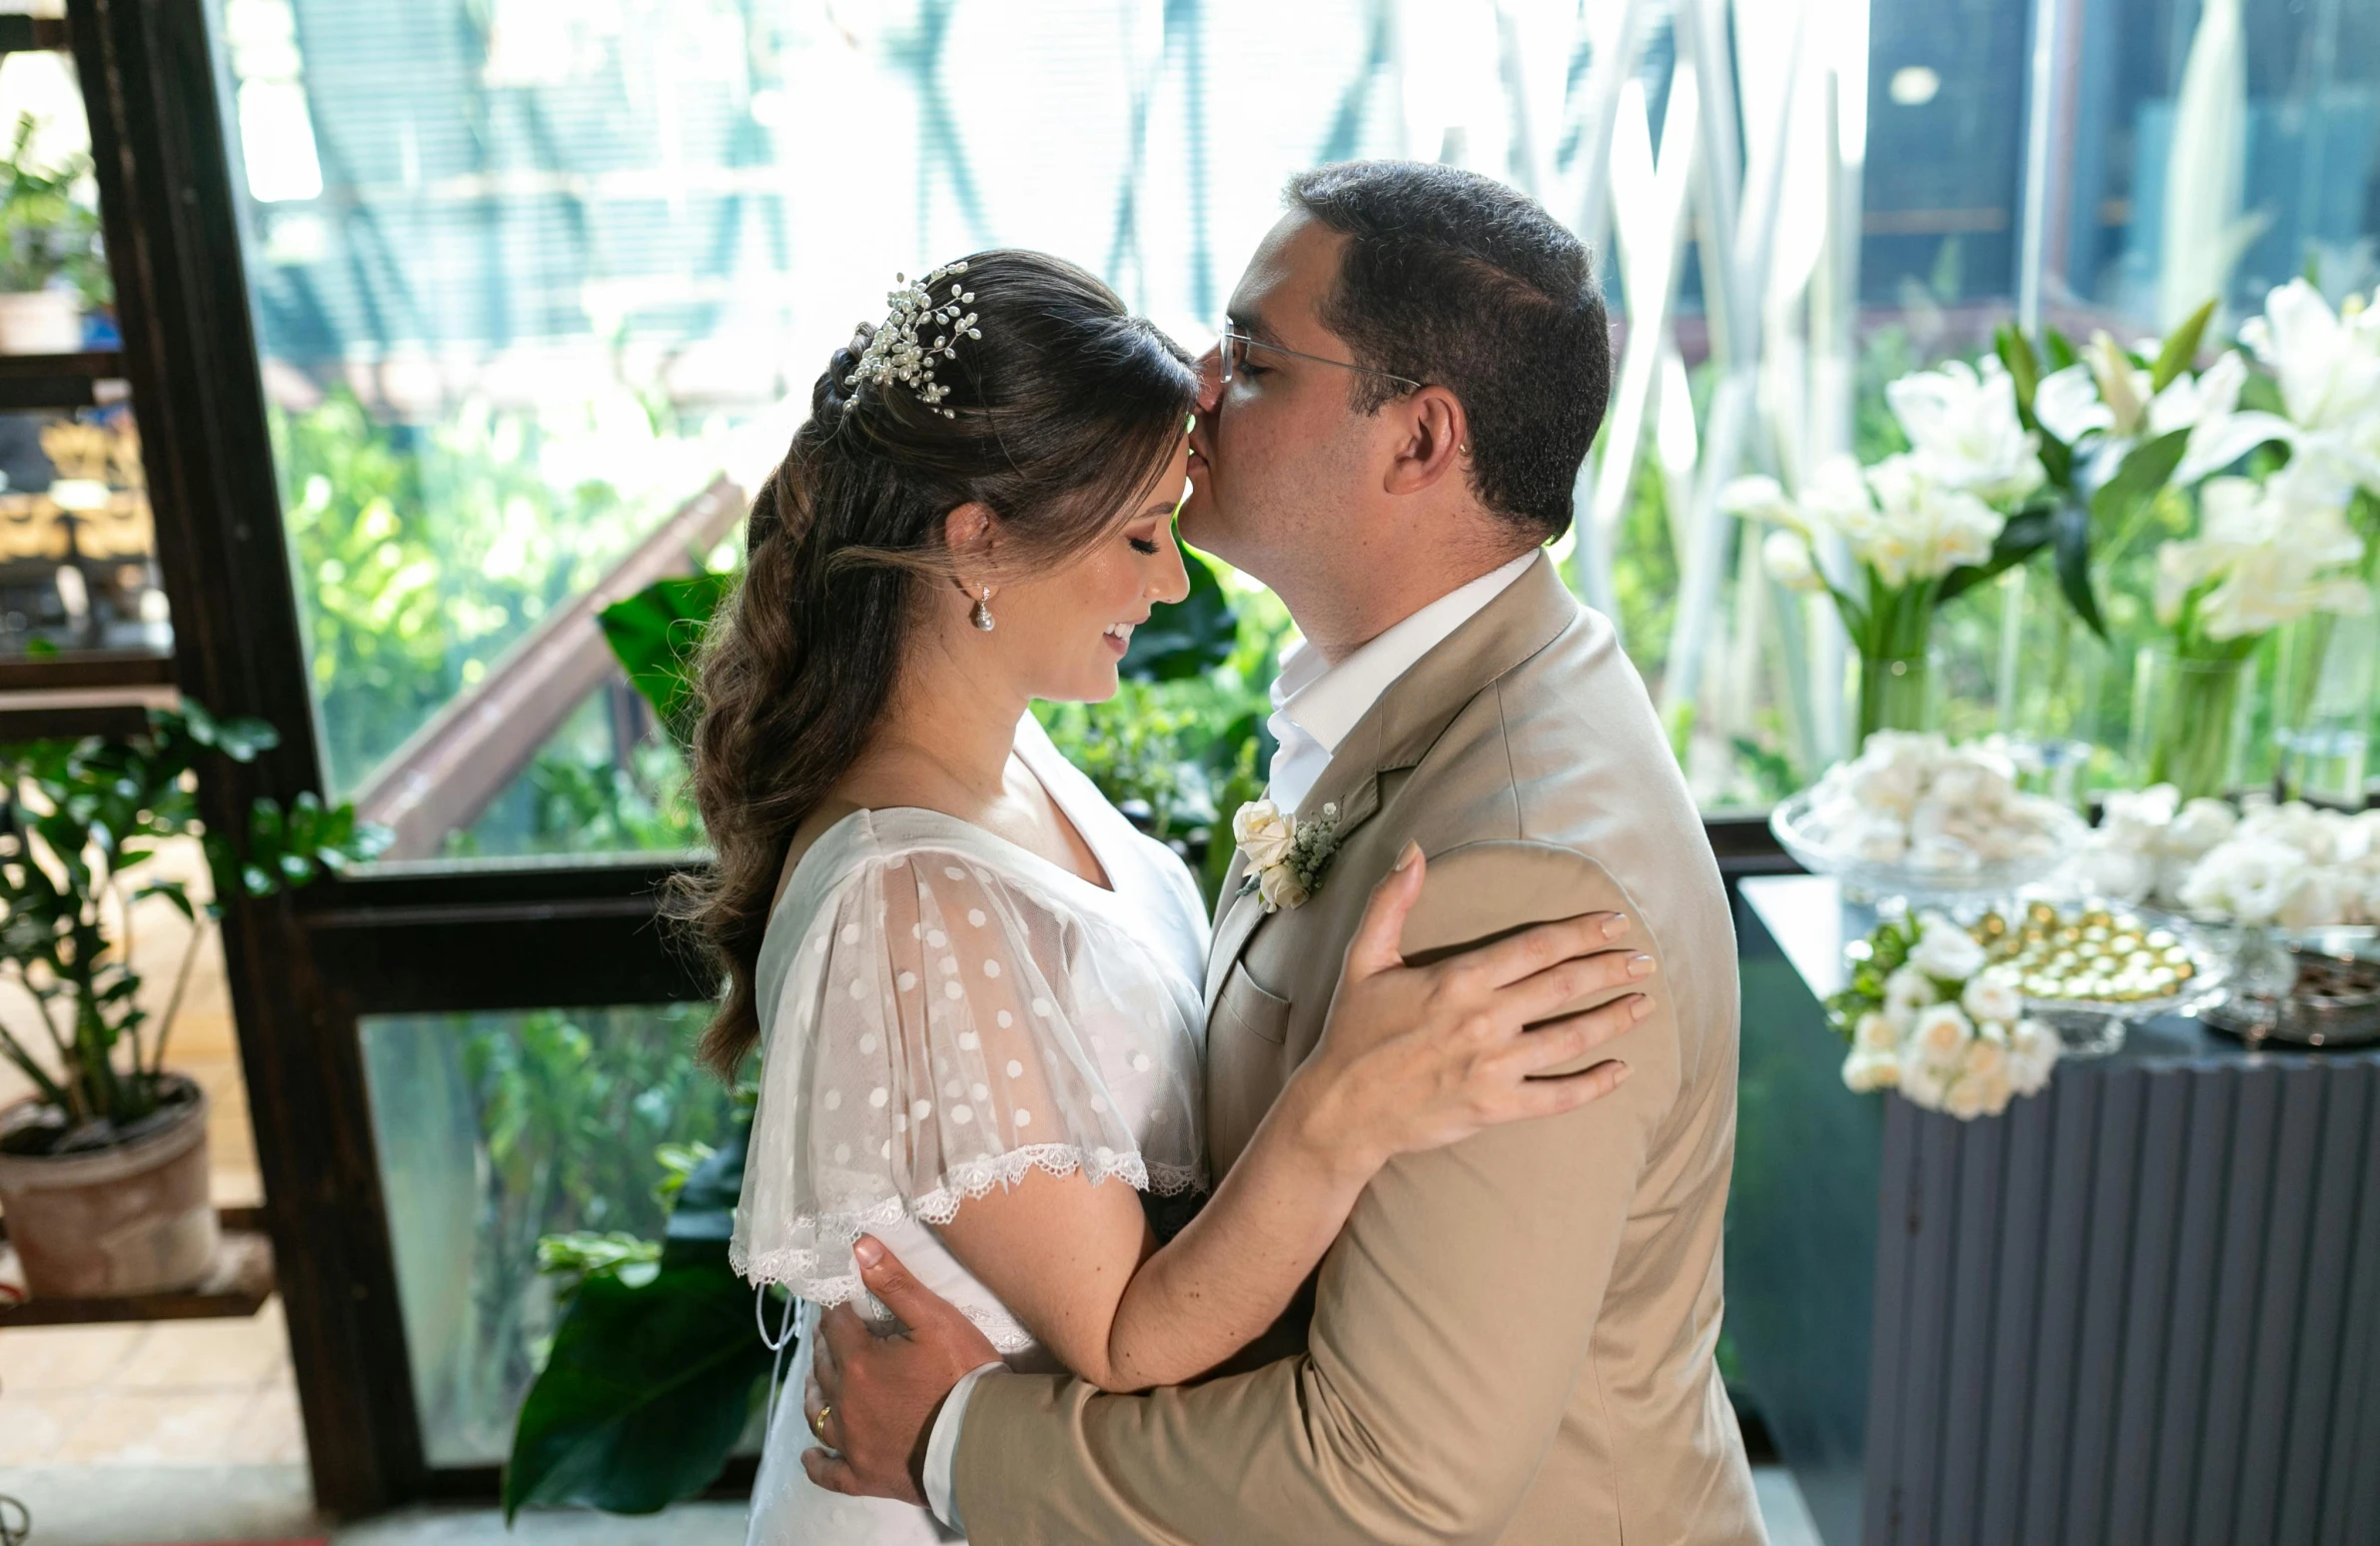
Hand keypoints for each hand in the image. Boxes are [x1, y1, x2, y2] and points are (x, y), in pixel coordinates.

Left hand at [802, 1235, 1000, 1505]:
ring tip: (814, 1382)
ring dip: (813, 1393)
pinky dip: (817, 1464)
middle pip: (823, 1367)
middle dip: (825, 1345)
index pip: (836, 1325)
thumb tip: (859, 1246)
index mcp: (858, 1362)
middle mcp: (844, 1402)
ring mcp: (851, 1443)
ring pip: (818, 1414)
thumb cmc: (962, 1375)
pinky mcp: (864, 1475)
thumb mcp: (936, 1319)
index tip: (841, 1302)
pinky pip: (830, 1473)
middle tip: (830, 1334)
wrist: (981, 1442)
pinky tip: (809, 1457)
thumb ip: (895, 1283)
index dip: (837, 1310)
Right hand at [1293, 842, 1649, 1170]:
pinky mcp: (1496, 1107)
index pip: (1537, 947)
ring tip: (1645, 1005)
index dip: (1582, 932)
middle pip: (1565, 987)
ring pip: (1572, 1038)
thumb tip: (1413, 850)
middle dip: (1611, 969)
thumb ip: (1392, 902)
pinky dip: (1595, 1085)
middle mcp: (1484, 1020)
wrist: (1342, 1110)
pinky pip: (1559, 1097)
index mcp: (1458, 979)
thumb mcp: (1364, 959)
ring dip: (1615, 1019)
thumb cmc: (1353, 1032)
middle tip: (1646, 960)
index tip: (1615, 922)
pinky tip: (1623, 1072)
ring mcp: (1494, 1067)